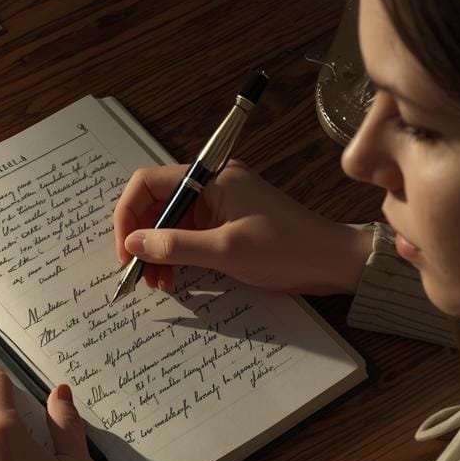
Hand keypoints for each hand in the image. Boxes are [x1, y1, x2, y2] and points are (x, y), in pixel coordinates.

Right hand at [113, 160, 372, 295]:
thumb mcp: (225, 251)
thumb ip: (175, 246)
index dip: (129, 215)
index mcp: (213, 178)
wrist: (333, 262)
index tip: (126, 249)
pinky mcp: (228, 224)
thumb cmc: (286, 250)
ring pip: (171, 223)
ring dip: (157, 251)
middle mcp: (214, 184)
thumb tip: (133, 243)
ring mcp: (221, 204)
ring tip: (156, 283)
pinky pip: (190, 235)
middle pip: (158, 203)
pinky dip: (177, 255)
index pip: (149, 183)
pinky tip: (173, 278)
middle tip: (137, 272)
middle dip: (142, 237)